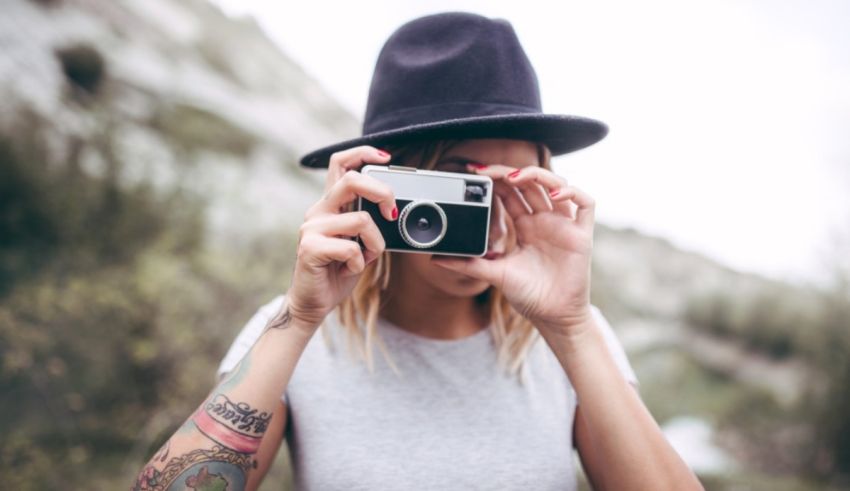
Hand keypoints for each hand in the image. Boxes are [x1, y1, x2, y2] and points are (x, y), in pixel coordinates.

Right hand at [285, 146, 396, 327]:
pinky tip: (349, 269)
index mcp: (330, 204)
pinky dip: (360, 262)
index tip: (387, 157)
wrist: (313, 303)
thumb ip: (369, 221)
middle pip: (351, 179)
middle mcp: (318, 210)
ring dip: (375, 243)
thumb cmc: (338, 271)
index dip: (363, 152)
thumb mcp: (360, 241)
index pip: (340, 163)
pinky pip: (351, 248)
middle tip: (392, 213)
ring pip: (361, 219)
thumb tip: (393, 208)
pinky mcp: (310, 248)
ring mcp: (312, 228)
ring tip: (366, 257)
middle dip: (382, 191)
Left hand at [431, 164, 594, 335]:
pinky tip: (555, 194)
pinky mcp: (582, 234)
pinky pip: (586, 204)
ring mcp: (564, 225)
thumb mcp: (494, 274)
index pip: (511, 192)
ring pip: (556, 185)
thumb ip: (468, 264)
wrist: (553, 318)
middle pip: (530, 183)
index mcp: (525, 226)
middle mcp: (545, 220)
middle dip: (509, 172)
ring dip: (537, 175)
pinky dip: (573, 192)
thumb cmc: (529, 295)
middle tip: (487, 171)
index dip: (496, 178)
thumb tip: (436, 258)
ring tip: (515, 178)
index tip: (474, 172)